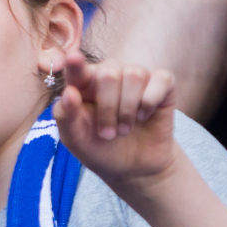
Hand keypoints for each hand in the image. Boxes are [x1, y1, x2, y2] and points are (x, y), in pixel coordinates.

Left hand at [52, 52, 178, 188]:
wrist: (134, 169)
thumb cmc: (101, 149)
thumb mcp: (76, 140)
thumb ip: (65, 117)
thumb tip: (69, 92)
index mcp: (84, 84)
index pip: (77, 69)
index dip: (75, 63)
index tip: (72, 58)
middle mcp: (110, 74)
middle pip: (109, 73)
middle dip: (108, 109)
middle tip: (108, 133)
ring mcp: (136, 77)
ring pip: (134, 75)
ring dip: (128, 110)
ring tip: (124, 129)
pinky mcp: (161, 84)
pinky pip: (160, 80)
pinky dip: (150, 102)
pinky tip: (144, 116)